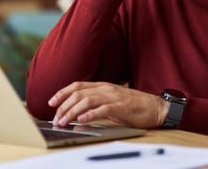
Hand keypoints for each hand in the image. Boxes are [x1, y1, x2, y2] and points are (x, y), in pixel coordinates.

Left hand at [48, 81, 168, 128]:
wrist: (156, 108)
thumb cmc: (134, 106)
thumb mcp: (112, 101)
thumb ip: (97, 103)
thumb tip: (78, 112)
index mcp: (102, 86)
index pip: (77, 86)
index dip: (62, 92)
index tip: (51, 102)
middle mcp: (106, 88)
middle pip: (78, 93)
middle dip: (63, 106)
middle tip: (56, 118)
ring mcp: (113, 96)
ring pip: (86, 101)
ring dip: (72, 112)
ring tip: (64, 121)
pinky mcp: (121, 107)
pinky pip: (102, 109)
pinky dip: (90, 114)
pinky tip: (82, 120)